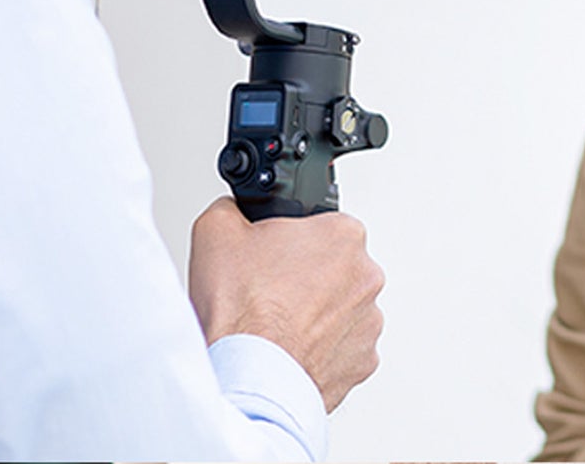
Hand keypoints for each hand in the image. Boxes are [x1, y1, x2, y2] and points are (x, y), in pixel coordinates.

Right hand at [188, 197, 383, 411]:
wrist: (246, 377)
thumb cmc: (240, 313)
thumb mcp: (216, 229)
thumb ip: (232, 207)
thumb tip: (235, 208)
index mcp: (343, 236)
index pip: (321, 226)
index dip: (291, 240)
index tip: (274, 256)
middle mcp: (366, 277)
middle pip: (333, 267)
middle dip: (306, 276)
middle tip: (270, 291)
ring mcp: (368, 322)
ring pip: (340, 309)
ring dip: (315, 315)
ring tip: (277, 325)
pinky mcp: (362, 362)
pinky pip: (342, 348)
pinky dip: (319, 349)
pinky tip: (289, 349)